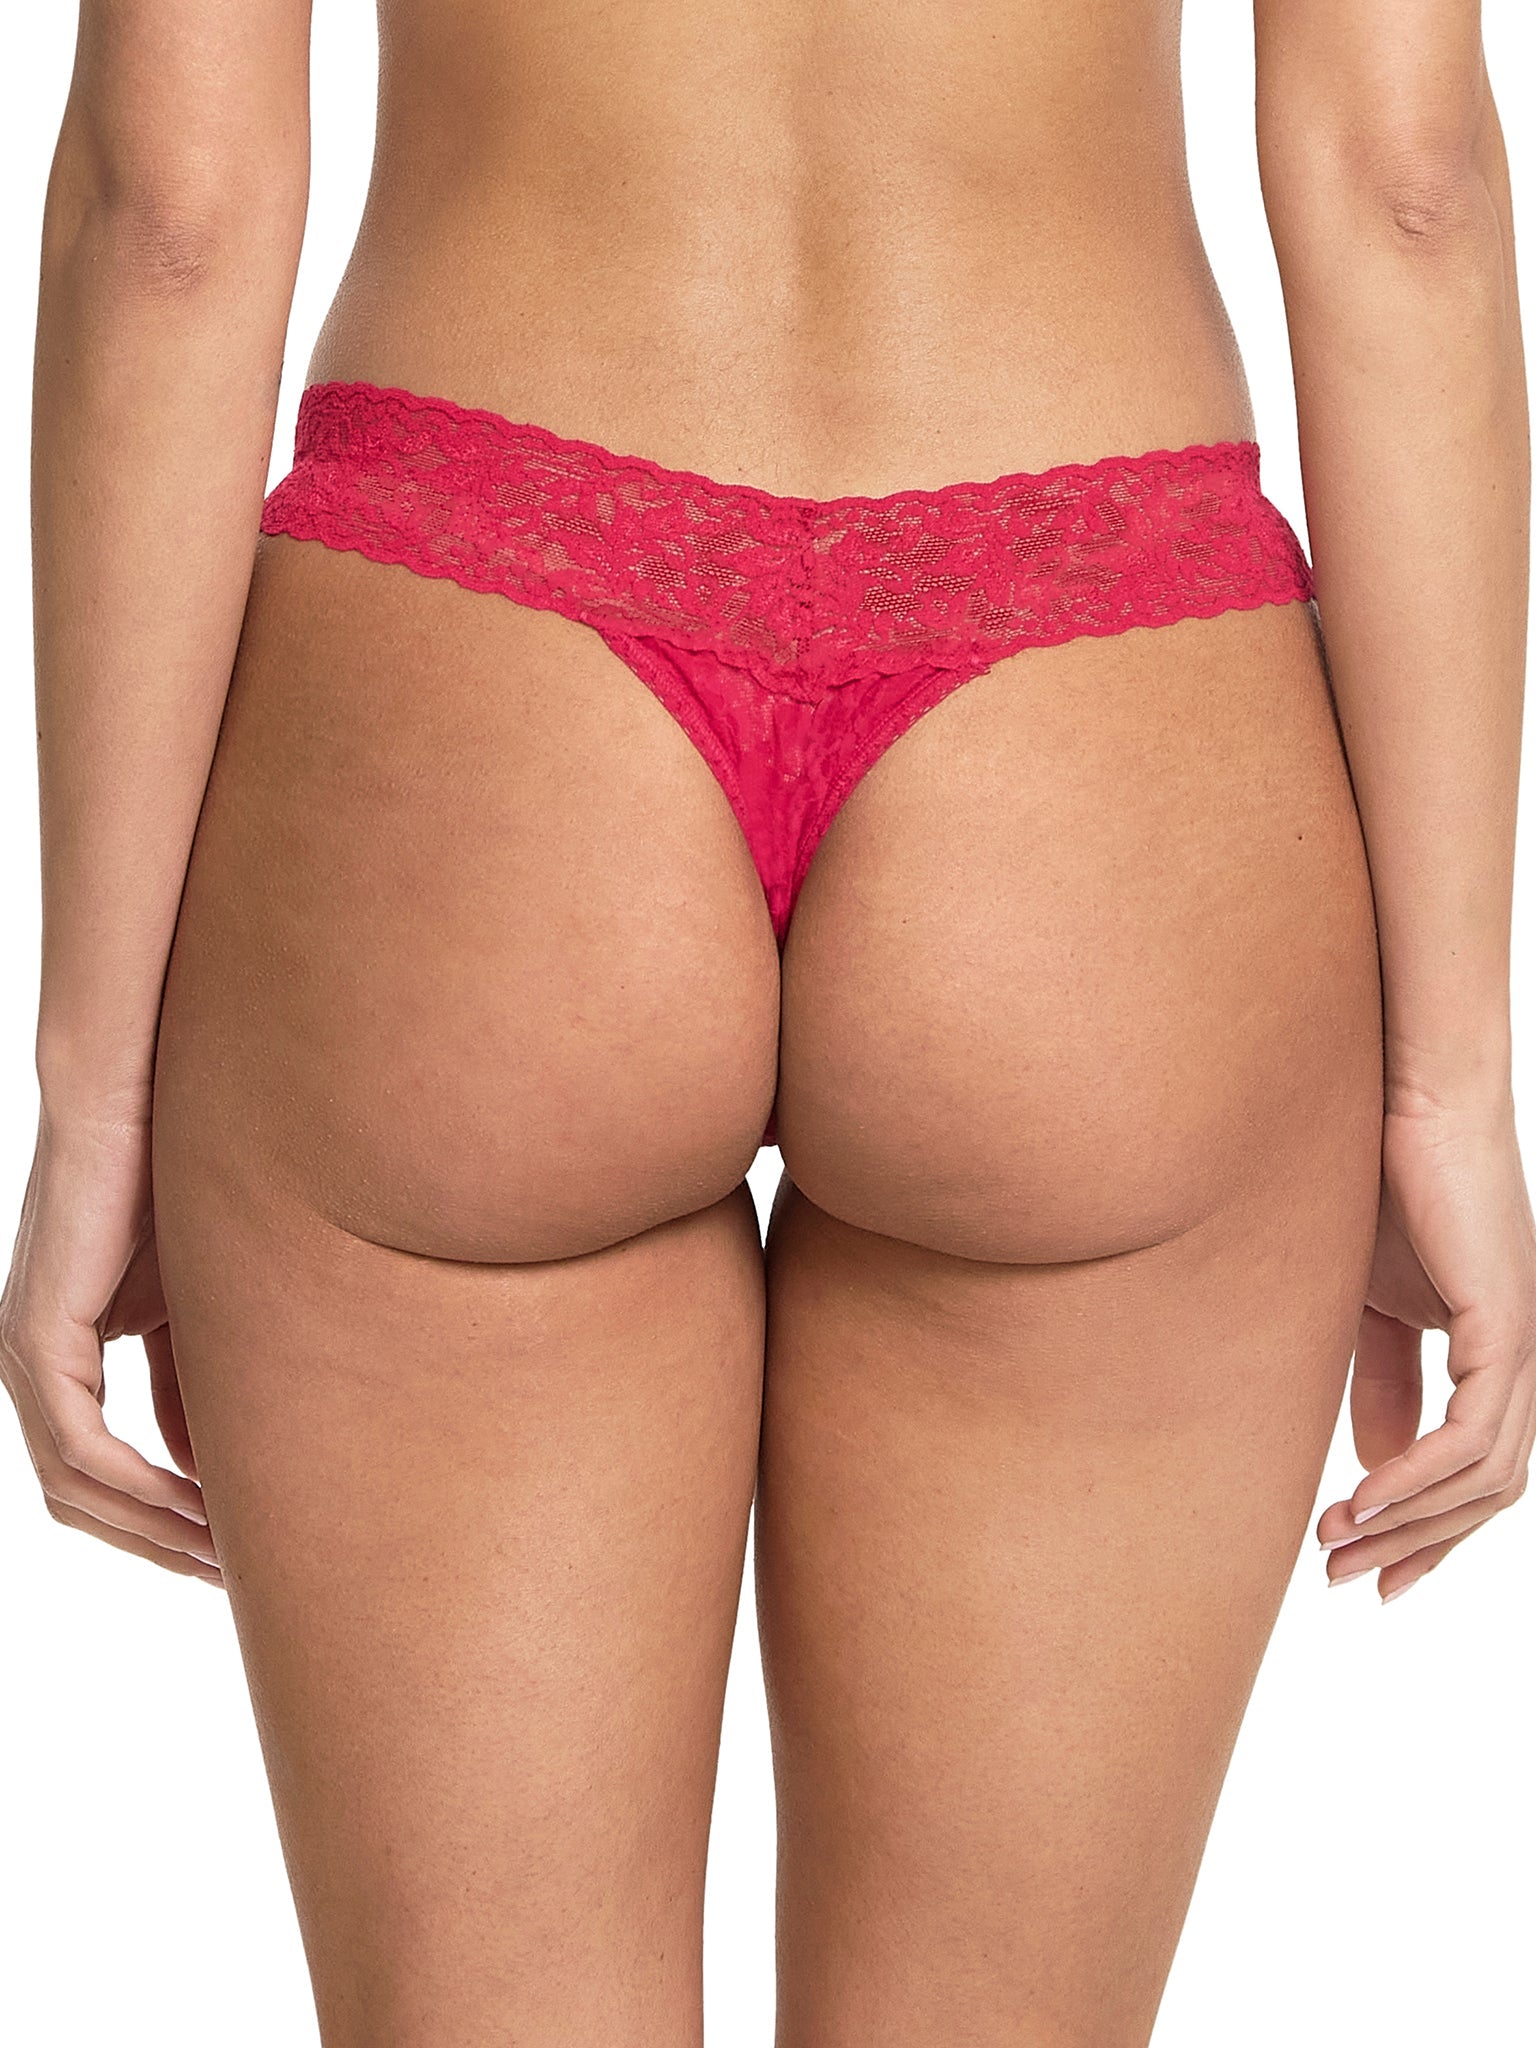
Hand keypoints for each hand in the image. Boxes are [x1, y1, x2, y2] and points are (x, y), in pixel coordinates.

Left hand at [0, 1106, 220, 1584]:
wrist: (131, 1099)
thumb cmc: (169, 1180)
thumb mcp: (190, 1308)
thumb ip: (192, 1387)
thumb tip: (213, 1475)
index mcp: (57, 1355)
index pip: (97, 1472)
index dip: (159, 1523)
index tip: (229, 1551)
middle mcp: (27, 1365)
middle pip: (79, 1499)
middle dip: (156, 1545)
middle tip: (231, 1578)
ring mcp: (24, 1355)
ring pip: (74, 1485)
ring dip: (151, 1529)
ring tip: (224, 1553)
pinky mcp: (37, 1338)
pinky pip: (80, 1445)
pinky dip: (137, 1486)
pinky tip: (193, 1504)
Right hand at [1317, 1094, 1535, 1600]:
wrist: (1404, 1104)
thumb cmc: (1382, 1187)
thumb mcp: (1370, 1308)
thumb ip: (1382, 1387)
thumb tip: (1375, 1470)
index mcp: (1499, 1357)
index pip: (1478, 1474)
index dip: (1429, 1534)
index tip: (1373, 1578)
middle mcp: (1527, 1361)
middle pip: (1488, 1491)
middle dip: (1414, 1544)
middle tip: (1342, 1577)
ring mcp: (1526, 1346)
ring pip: (1487, 1476)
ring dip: (1409, 1520)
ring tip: (1337, 1540)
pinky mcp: (1508, 1328)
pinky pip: (1473, 1433)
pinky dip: (1418, 1474)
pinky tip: (1365, 1496)